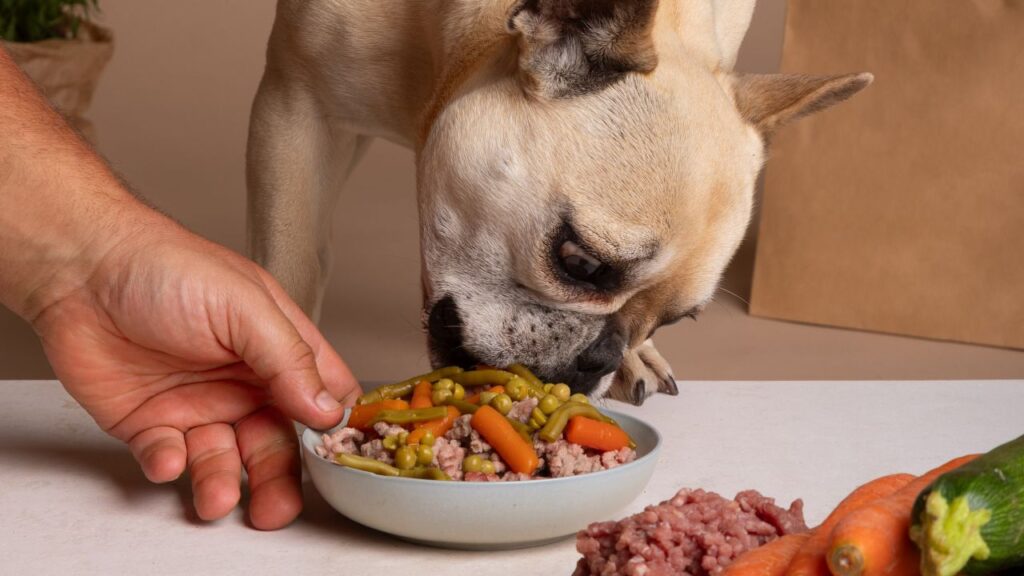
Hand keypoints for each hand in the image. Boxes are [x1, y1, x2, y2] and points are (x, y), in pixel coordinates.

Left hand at [29, 216, 360, 529]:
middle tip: (276, 509)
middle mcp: (243, 382)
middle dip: (277, 480)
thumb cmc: (167, 267)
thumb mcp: (244, 305)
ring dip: (222, 482)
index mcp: (276, 350)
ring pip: (223, 460)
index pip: (323, 397)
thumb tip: (327, 408)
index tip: (330, 456)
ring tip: (216, 496)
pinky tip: (167, 458)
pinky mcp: (150, 423)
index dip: (332, 428)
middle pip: (275, 443)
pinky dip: (168, 466)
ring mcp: (197, 405)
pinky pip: (167, 458)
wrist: (80, 269)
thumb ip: (288, 359)